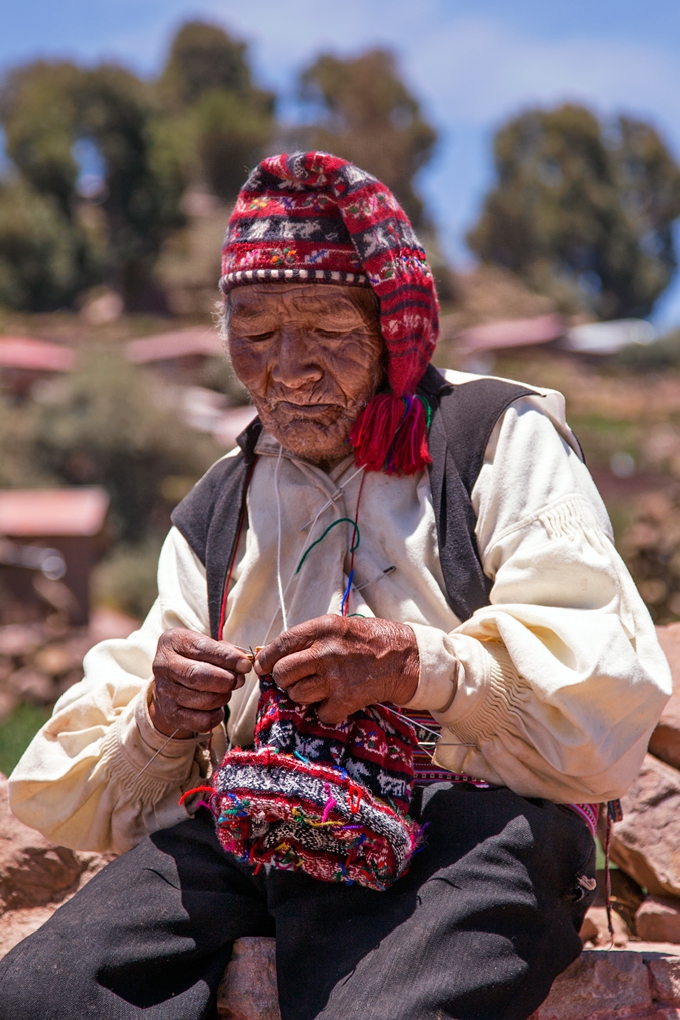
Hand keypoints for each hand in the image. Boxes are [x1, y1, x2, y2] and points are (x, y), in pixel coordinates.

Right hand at [150, 628, 251, 737]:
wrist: (172, 683)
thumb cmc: (195, 659)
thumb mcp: (207, 646)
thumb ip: (226, 651)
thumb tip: (243, 665)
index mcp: (172, 641)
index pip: (201, 648)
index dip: (227, 658)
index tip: (245, 665)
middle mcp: (163, 665)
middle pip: (197, 676)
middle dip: (225, 680)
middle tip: (238, 680)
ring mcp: (164, 692)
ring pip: (202, 700)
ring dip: (223, 697)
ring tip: (226, 691)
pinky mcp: (171, 714)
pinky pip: (202, 721)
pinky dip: (217, 715)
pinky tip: (217, 707)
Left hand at [254, 615, 418, 724]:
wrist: (405, 658)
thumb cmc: (368, 640)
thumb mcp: (337, 626)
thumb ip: (308, 639)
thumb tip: (273, 655)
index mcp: (323, 628)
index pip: (280, 644)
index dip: (266, 659)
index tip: (262, 667)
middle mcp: (326, 652)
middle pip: (283, 673)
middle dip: (284, 679)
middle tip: (295, 679)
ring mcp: (335, 678)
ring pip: (296, 695)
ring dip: (304, 696)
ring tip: (320, 688)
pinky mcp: (346, 700)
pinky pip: (319, 713)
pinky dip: (326, 711)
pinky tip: (338, 699)